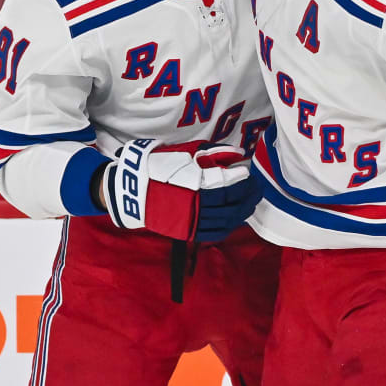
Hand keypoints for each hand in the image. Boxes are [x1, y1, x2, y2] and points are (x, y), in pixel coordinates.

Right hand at [101, 139, 252, 240]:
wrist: (130, 190)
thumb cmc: (158, 166)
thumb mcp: (184, 153)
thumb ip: (212, 152)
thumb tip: (238, 153)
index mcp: (192, 184)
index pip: (226, 185)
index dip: (241, 179)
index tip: (247, 172)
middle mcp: (193, 205)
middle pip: (230, 204)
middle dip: (247, 195)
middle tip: (256, 187)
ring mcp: (190, 221)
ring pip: (225, 221)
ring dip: (241, 211)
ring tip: (250, 202)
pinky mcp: (186, 232)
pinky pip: (214, 233)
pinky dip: (228, 226)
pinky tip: (235, 218)